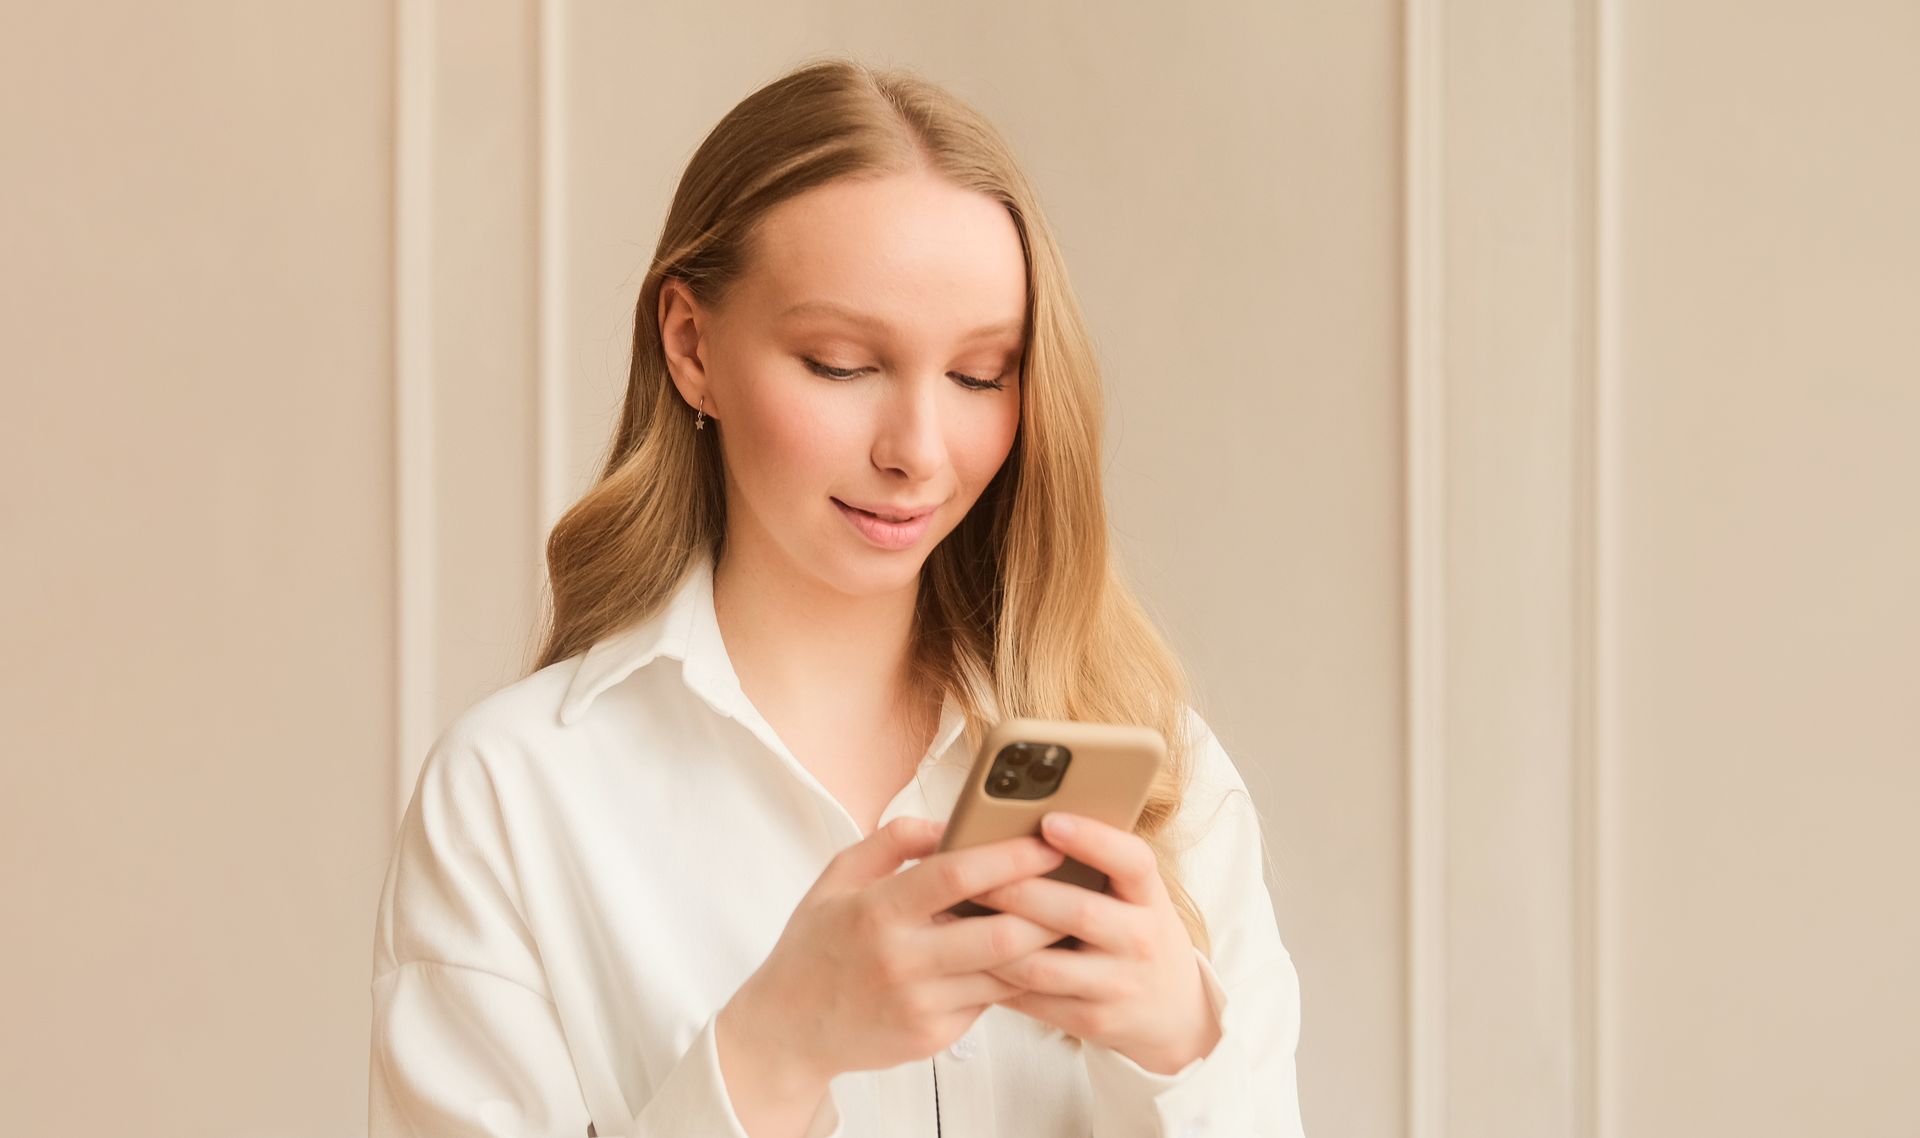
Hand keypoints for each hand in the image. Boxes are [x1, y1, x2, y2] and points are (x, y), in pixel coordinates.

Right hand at [722, 816, 1069, 1087]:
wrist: (787, 1029)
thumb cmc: (816, 946)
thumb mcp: (837, 877)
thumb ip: (892, 840)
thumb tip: (948, 823)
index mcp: (877, 910)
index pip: (957, 876)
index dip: (1010, 855)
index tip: (1047, 840)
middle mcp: (901, 960)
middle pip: (999, 933)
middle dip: (1047, 908)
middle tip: (1075, 884)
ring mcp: (920, 1004)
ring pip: (1004, 973)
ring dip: (1039, 946)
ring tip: (1064, 918)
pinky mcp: (933, 1037)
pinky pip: (987, 1002)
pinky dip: (1007, 977)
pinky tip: (1022, 957)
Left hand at [971, 811, 1222, 1074]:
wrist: (1174, 1010)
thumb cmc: (1137, 934)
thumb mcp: (1136, 898)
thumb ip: (1099, 867)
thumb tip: (1027, 825)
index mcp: (1151, 898)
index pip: (1132, 861)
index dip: (1092, 839)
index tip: (1050, 821)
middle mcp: (1141, 940)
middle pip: (1076, 912)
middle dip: (1018, 892)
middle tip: (973, 876)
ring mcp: (1117, 985)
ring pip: (1043, 965)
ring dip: (995, 941)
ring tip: (958, 918)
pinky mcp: (1091, 1021)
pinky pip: (1033, 999)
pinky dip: (996, 978)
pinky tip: (970, 958)